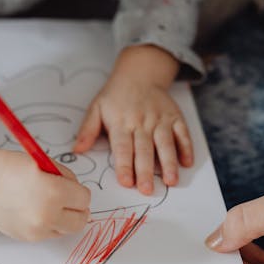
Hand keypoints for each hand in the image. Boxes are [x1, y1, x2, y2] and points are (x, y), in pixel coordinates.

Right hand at [0, 146, 91, 241]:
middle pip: (80, 220)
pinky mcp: (28, 238)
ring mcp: (37, 230)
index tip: (72, 188)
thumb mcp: (46, 164)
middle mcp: (48, 215)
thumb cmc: (11, 168)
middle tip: (69, 200)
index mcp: (55, 192)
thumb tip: (81, 196)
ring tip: (50, 204)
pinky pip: (50, 234)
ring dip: (65, 218)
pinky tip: (38, 211)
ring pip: (67, 230)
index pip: (84, 199)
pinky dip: (50, 224)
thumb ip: (67, 179)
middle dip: (78, 209)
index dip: (79, 191)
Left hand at [74, 45, 192, 193]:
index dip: (124, 165)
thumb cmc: (116, 95)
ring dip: (169, 163)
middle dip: (146, 170)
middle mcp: (142, 122)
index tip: (126, 182)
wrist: (139, 73)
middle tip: (147, 189)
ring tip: (171, 181)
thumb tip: (76, 151)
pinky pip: (183, 133)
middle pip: (144, 149)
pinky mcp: (175, 117)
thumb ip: (87, 130)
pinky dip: (186, 147)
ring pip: (166, 143)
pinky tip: (187, 163)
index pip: (122, 147)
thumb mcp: (96, 108)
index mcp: (121, 122)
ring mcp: (160, 119)